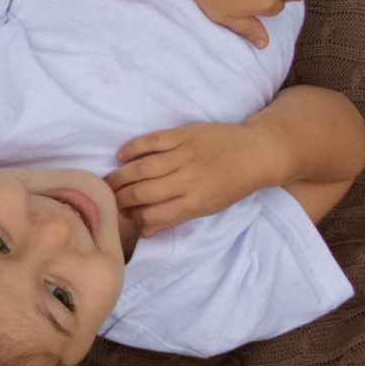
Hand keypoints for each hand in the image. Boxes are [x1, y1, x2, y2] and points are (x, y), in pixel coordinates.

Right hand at [107, 121, 285, 232]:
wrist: (257, 153)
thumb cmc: (232, 184)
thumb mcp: (209, 207)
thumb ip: (176, 217)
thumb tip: (145, 231)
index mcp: (195, 202)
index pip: (153, 214)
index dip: (133, 216)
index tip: (122, 214)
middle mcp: (188, 180)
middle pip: (143, 192)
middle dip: (120, 197)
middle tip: (108, 198)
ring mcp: (185, 155)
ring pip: (142, 168)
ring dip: (120, 176)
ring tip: (108, 181)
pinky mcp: (184, 134)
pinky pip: (151, 141)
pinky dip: (133, 149)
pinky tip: (121, 156)